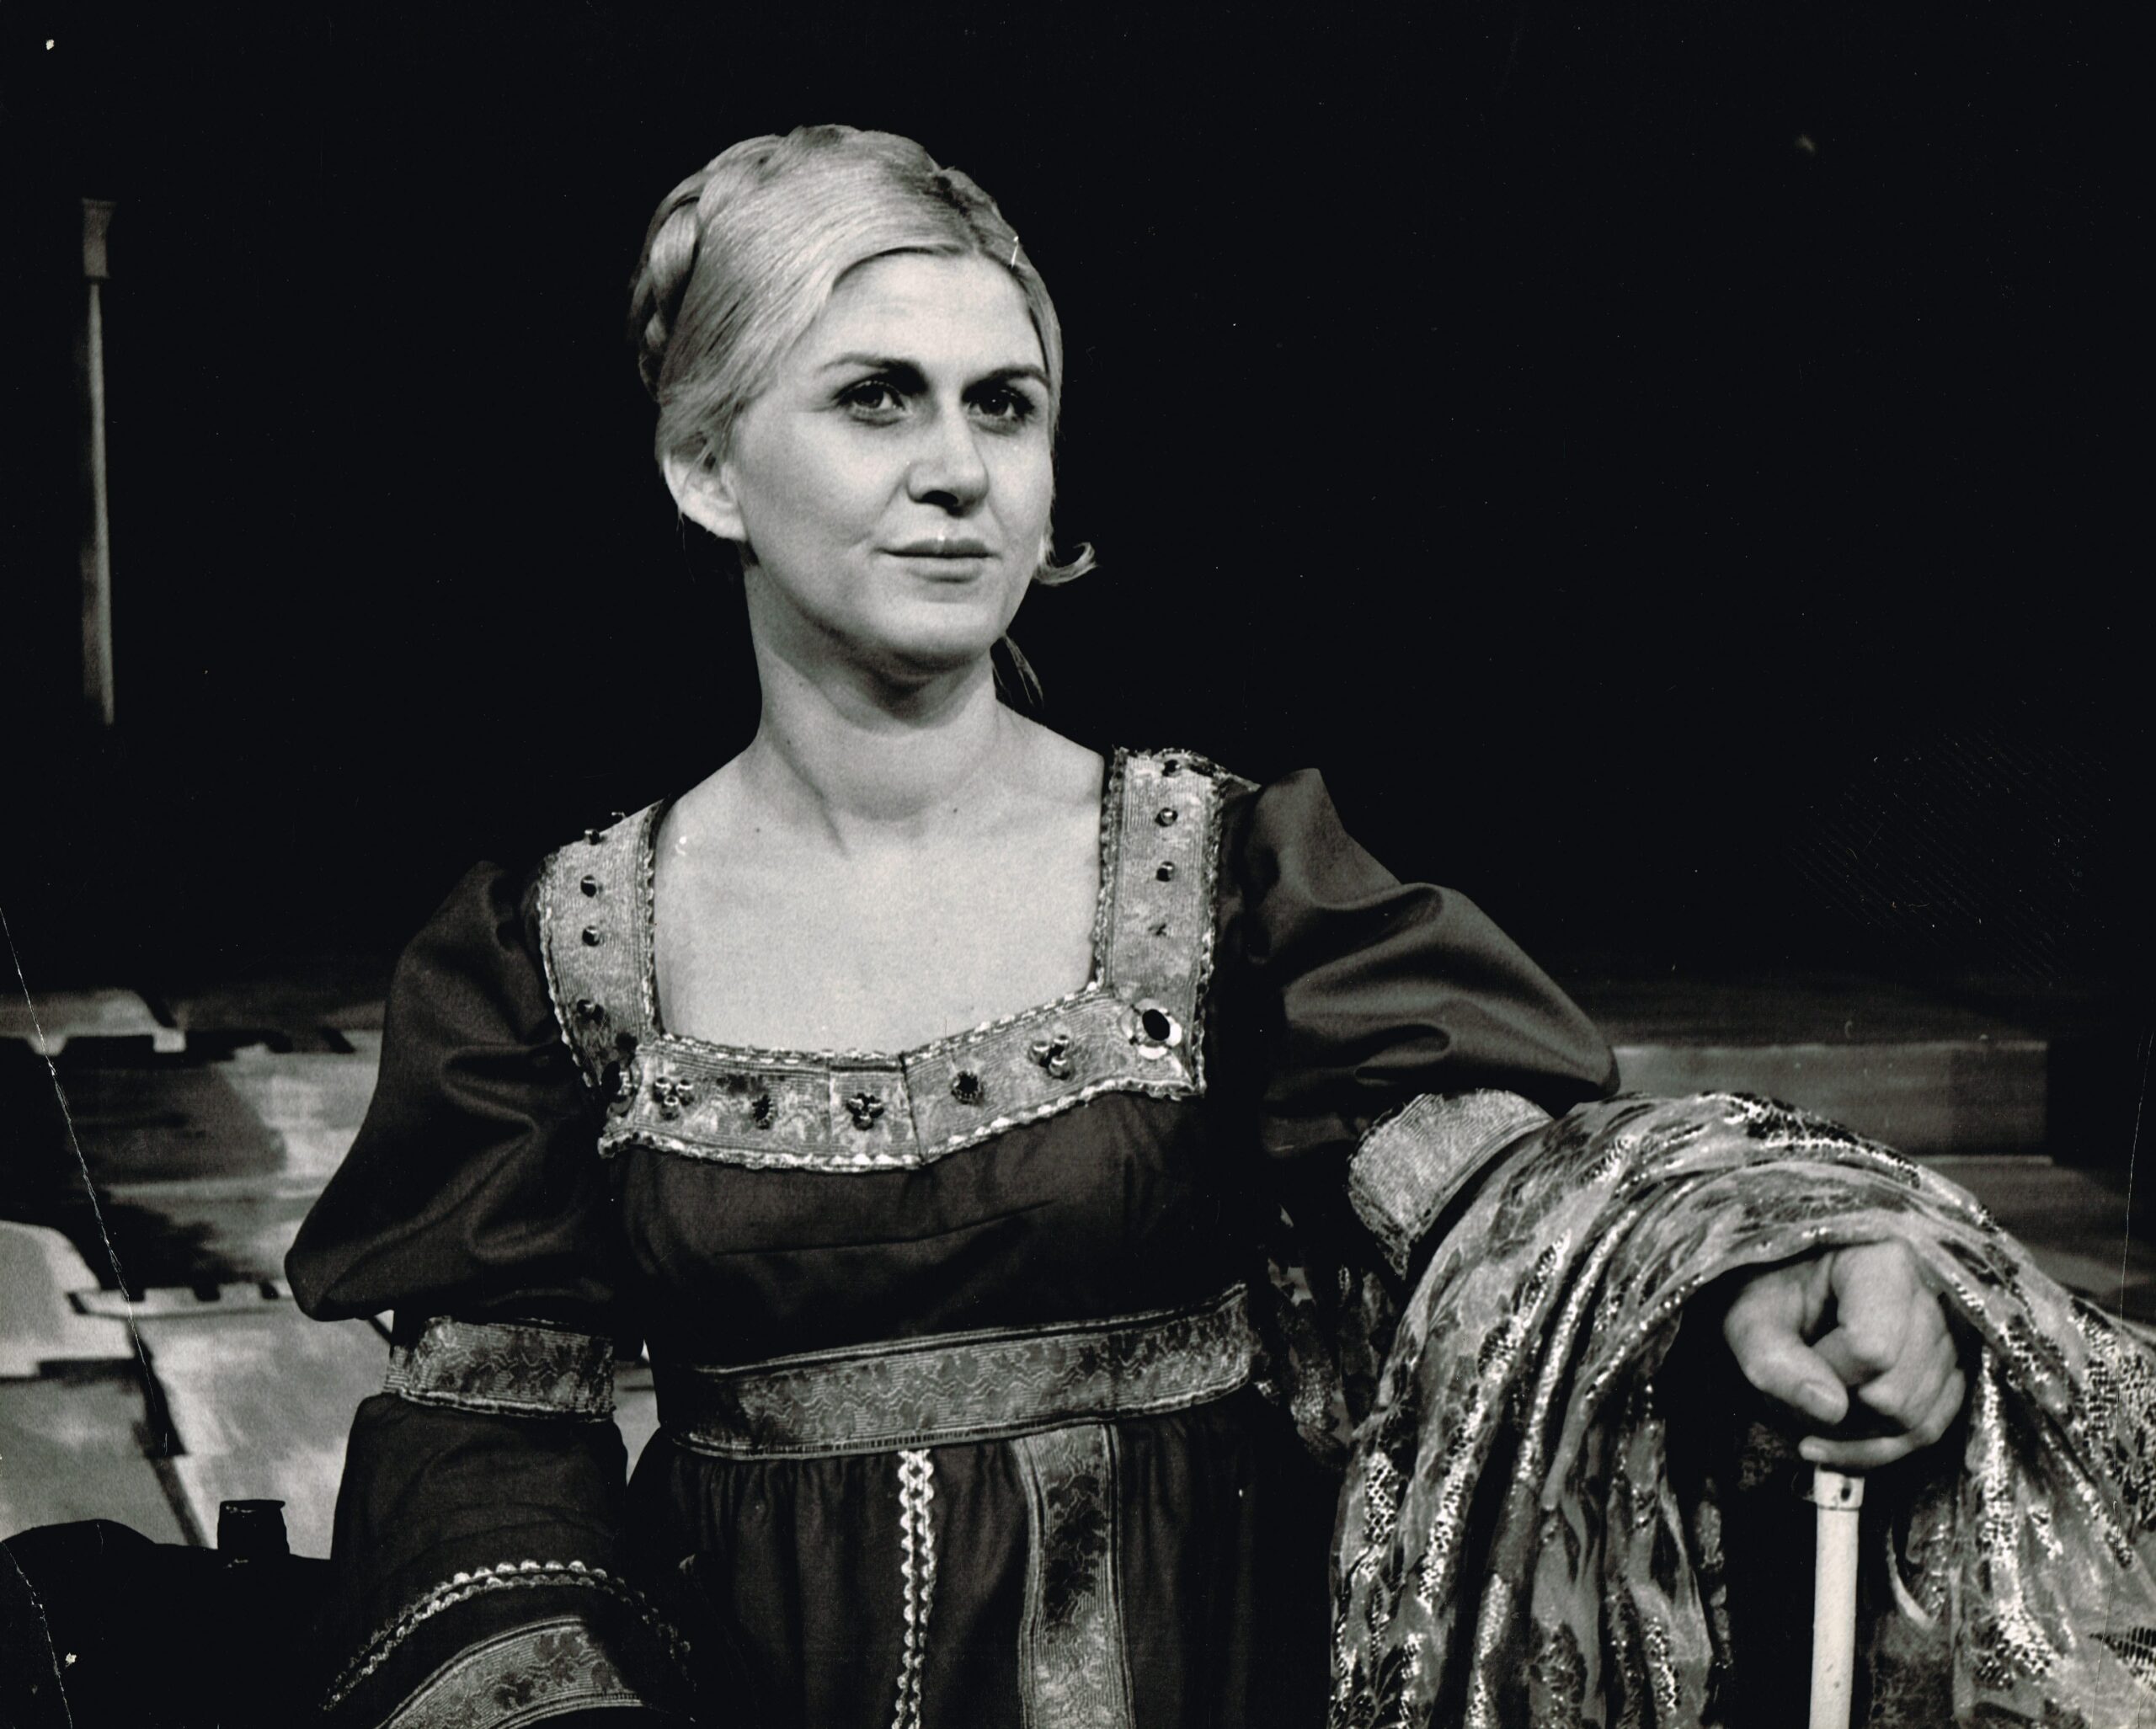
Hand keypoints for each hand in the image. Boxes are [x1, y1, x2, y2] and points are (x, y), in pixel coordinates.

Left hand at [1720, 1239, 1964, 1469]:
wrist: (1789, 1290)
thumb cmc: (1769, 1296)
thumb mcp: (1750, 1319)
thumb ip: (1773, 1361)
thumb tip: (1832, 1410)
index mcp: (1884, 1262)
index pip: (1871, 1349)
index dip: (1824, 1371)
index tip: (1792, 1355)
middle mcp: (1932, 1297)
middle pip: (1897, 1394)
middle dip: (1836, 1410)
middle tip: (1795, 1388)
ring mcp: (1949, 1338)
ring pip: (1916, 1421)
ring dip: (1852, 1433)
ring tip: (1811, 1405)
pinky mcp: (1950, 1371)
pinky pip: (1928, 1430)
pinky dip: (1878, 1445)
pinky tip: (1836, 1435)